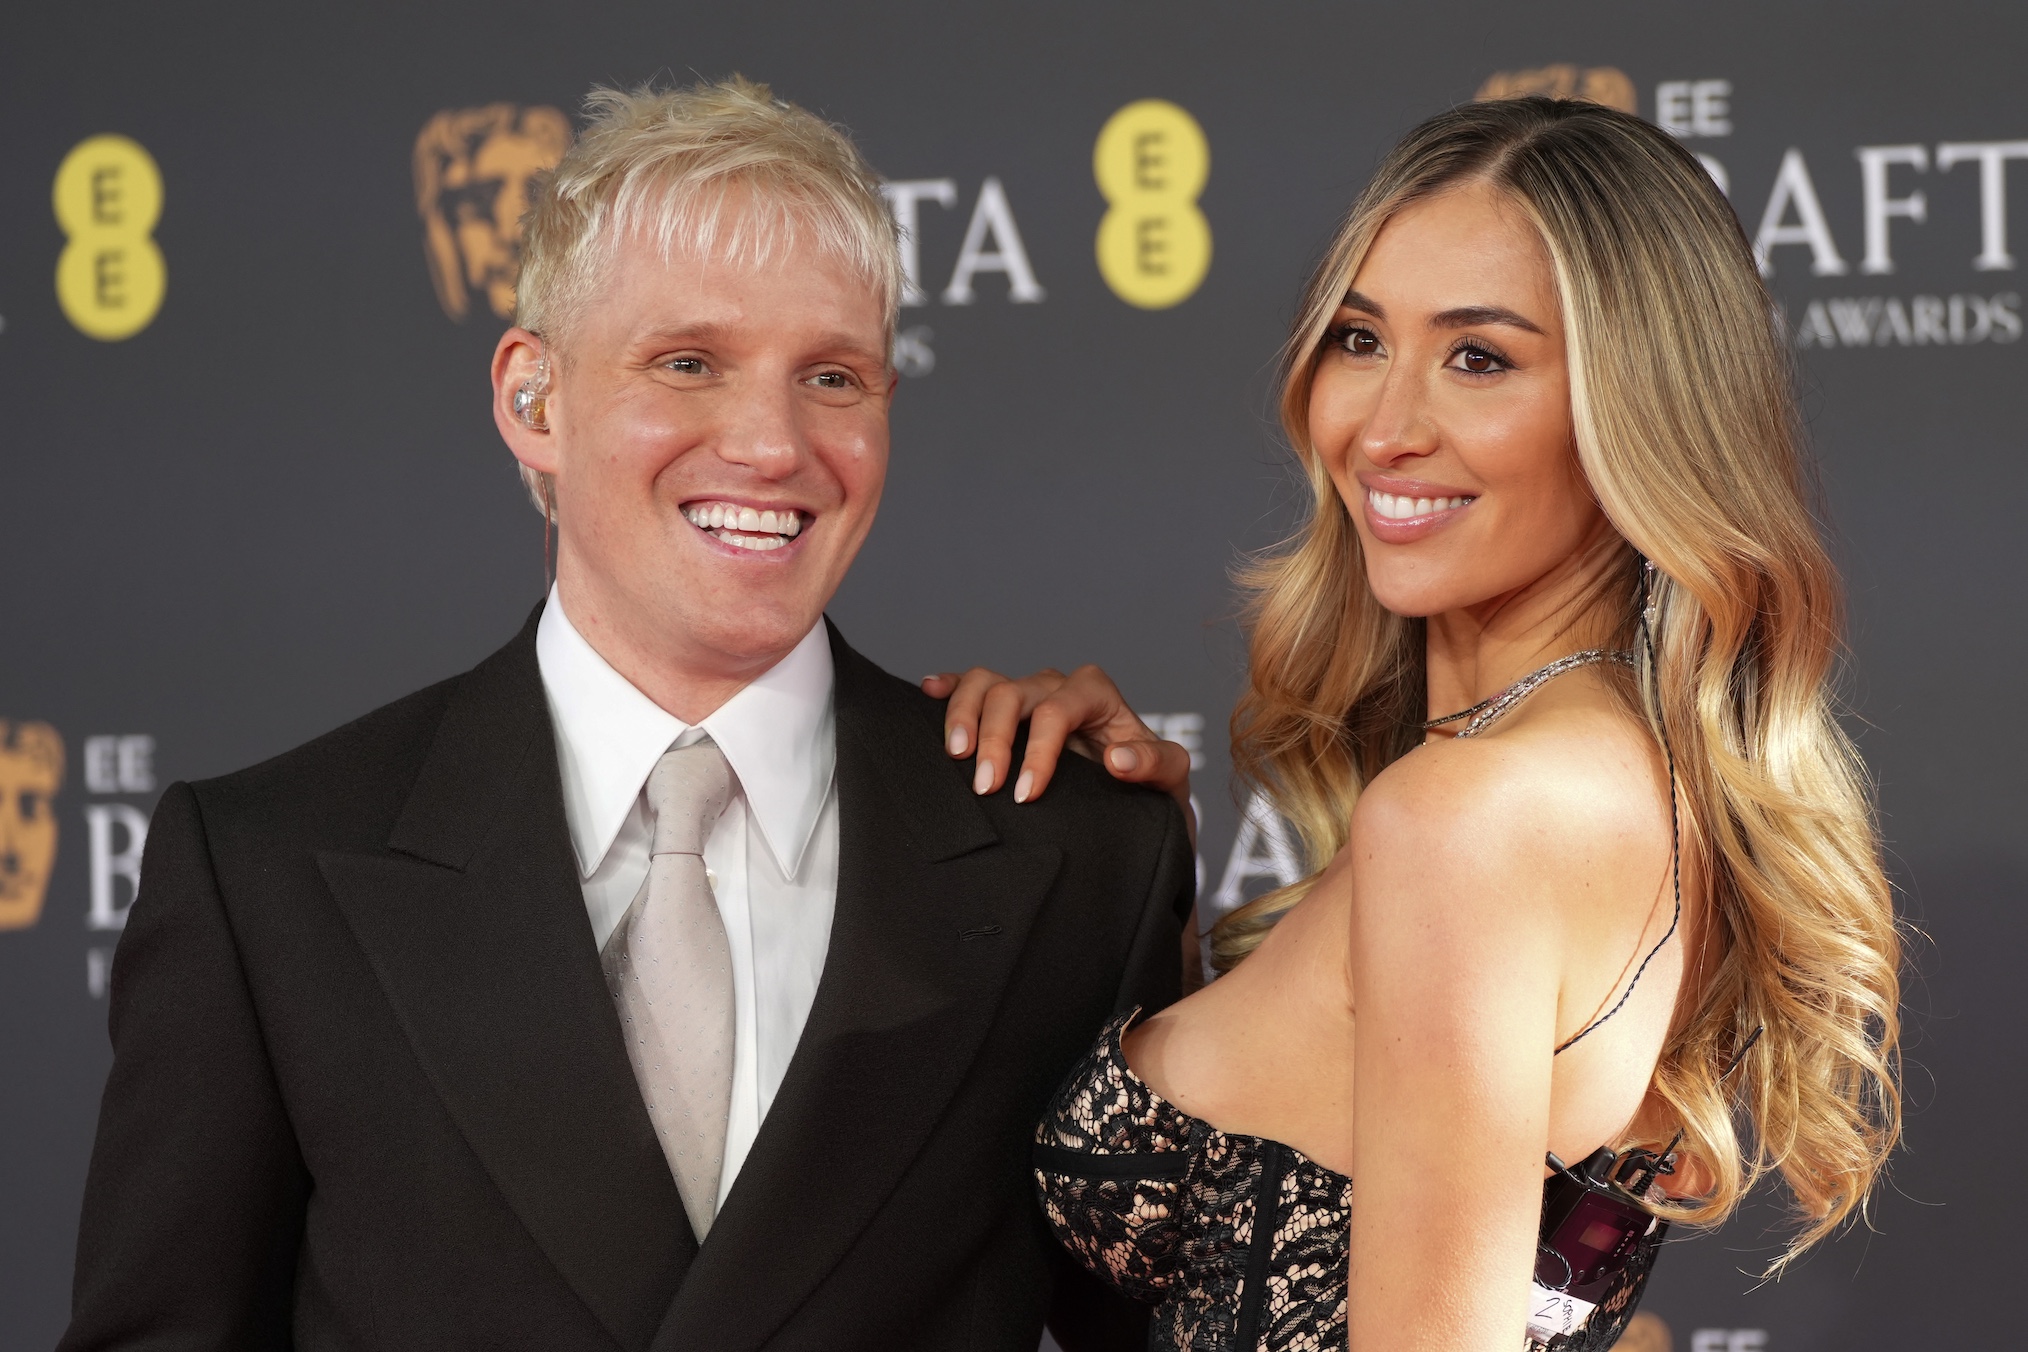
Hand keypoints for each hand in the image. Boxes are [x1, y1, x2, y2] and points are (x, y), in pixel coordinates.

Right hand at [921, 664, 1195, 844]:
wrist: (1134, 803)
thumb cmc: (1150, 787)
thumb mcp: (1170, 778)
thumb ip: (1153, 764)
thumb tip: (1118, 759)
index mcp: (1097, 694)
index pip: (1058, 709)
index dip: (1038, 750)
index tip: (1025, 794)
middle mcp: (1058, 686)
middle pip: (1013, 693)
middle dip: (995, 739)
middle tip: (985, 787)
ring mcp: (1029, 696)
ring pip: (986, 683)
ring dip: (964, 714)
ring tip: (955, 754)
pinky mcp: (1008, 713)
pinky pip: (973, 686)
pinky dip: (950, 687)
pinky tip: (929, 690)